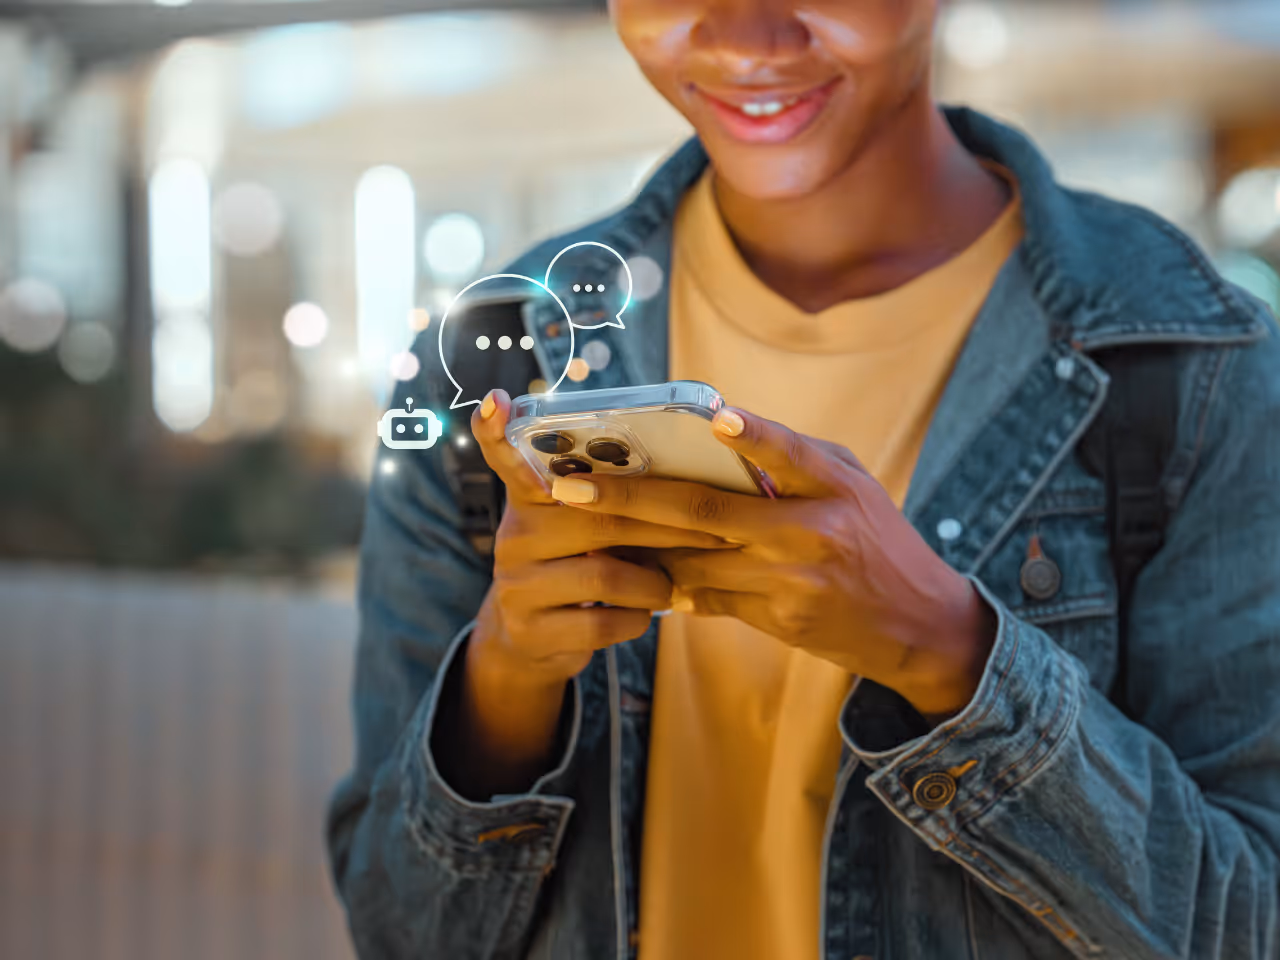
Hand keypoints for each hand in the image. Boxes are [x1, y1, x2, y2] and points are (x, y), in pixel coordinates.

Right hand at [469, 389, 732, 687]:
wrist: (532, 639)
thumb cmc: (577, 566)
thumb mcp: (579, 527)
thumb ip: (608, 499)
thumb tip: (688, 474)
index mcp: (530, 498)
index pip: (506, 456)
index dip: (497, 431)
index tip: (497, 400)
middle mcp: (516, 534)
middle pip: (598, 516)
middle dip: (666, 527)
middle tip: (716, 532)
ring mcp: (517, 583)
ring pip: (604, 576)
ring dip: (653, 583)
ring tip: (672, 584)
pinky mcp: (531, 630)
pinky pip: (600, 624)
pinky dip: (636, 619)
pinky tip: (642, 614)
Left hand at [547, 406, 996, 718]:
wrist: (916, 625)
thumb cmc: (878, 538)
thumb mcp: (851, 484)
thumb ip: (794, 459)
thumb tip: (719, 433)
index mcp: (831, 486)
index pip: (786, 453)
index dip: (751, 435)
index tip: (712, 417)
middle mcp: (808, 532)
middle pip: (703, 511)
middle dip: (628, 498)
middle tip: (570, 487)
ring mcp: (788, 581)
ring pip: (691, 559)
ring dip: (634, 544)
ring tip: (578, 525)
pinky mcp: (776, 619)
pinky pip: (706, 596)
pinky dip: (669, 582)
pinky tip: (632, 568)